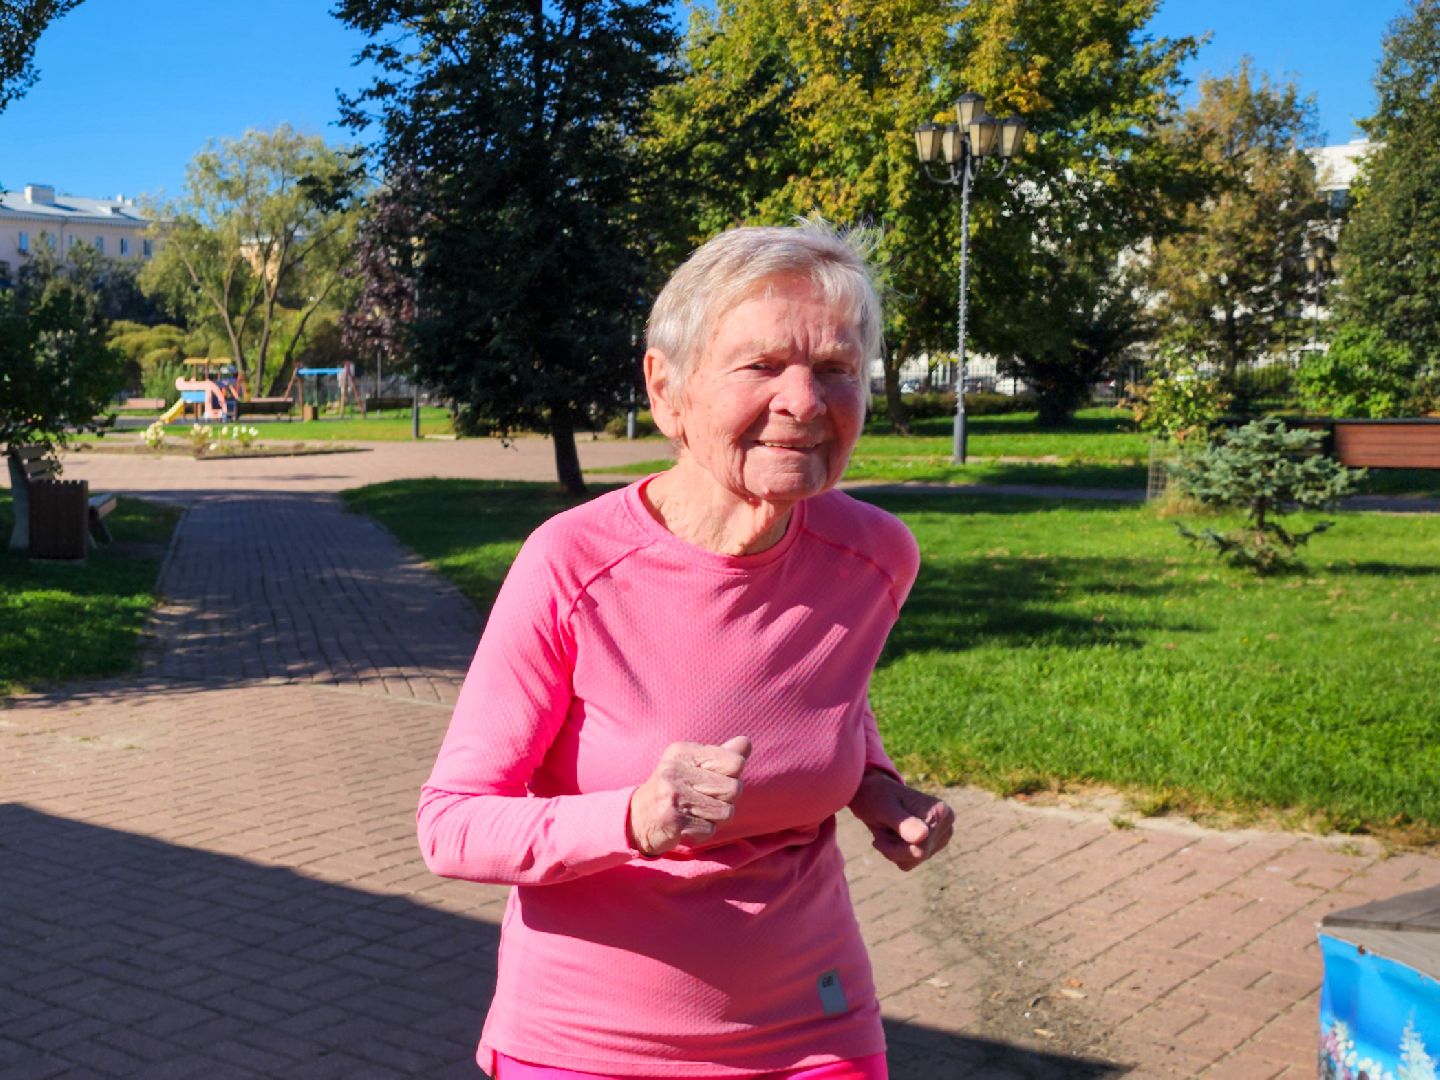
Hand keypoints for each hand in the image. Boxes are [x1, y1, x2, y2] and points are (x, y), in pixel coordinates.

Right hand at [628, 736, 750, 856]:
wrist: (638, 818)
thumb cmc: (675, 789)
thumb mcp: (694, 765)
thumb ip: (722, 755)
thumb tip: (746, 742)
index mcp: (684, 751)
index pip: (735, 762)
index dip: (732, 776)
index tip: (712, 780)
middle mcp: (675, 769)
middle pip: (734, 788)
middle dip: (725, 800)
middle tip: (702, 800)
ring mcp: (672, 794)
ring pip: (725, 812)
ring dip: (714, 818)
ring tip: (694, 813)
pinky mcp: (672, 819)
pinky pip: (710, 830)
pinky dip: (702, 832)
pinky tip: (686, 825)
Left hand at [848, 769, 953, 870]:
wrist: (875, 793)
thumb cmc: (877, 796)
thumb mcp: (885, 808)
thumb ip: (904, 823)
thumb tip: (923, 836)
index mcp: (940, 811)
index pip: (920, 849)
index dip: (894, 848)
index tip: (879, 834)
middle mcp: (946, 823)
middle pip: (919, 856)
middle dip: (894, 848)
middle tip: (882, 828)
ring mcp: (941, 835)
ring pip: (914, 860)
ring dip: (894, 849)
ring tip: (888, 828)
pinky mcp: (932, 844)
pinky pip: (910, 862)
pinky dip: (896, 852)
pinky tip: (893, 834)